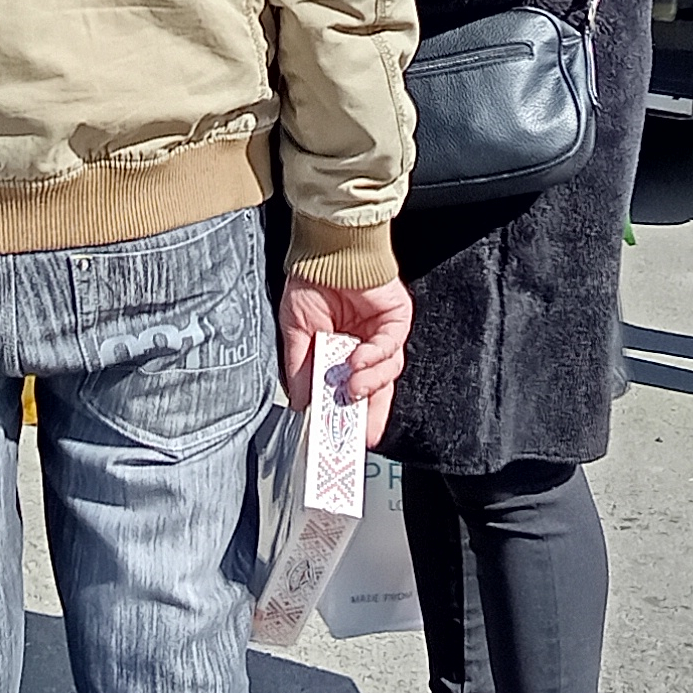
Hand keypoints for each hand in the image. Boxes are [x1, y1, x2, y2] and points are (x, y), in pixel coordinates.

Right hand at [277, 274, 413, 448]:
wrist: (326, 249)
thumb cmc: (310, 283)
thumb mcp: (297, 332)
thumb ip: (301, 369)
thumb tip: (302, 404)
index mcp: (342, 353)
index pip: (351, 391)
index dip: (350, 416)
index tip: (344, 443)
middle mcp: (365, 347)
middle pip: (376, 389)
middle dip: (369, 413)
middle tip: (358, 435)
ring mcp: (382, 335)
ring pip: (386, 372)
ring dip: (369, 383)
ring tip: (351, 386)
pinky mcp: (396, 319)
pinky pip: (392, 346)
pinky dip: (375, 357)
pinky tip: (358, 359)